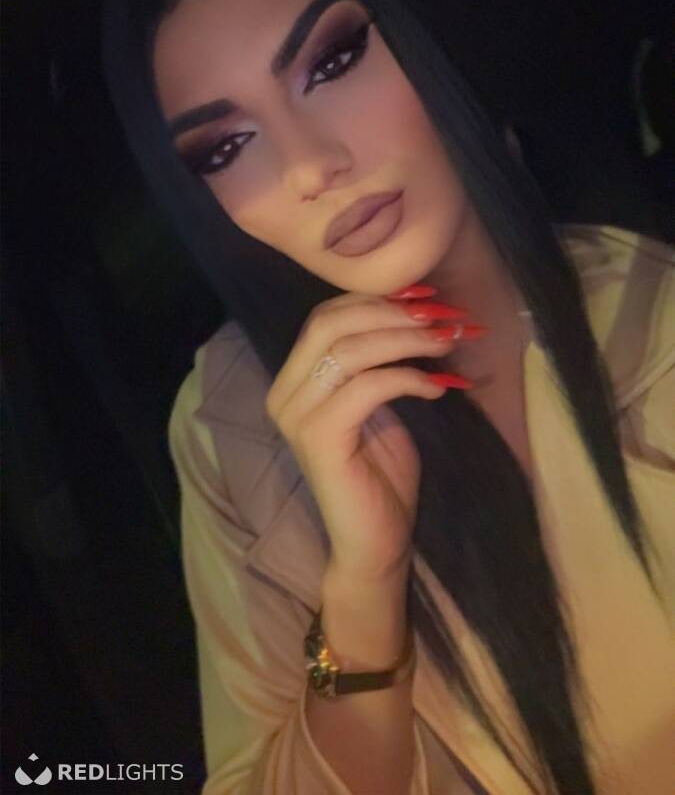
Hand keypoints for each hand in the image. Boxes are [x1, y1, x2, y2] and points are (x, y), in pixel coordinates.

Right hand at [265, 286, 476, 585]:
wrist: (373, 542)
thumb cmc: (381, 474)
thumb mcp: (380, 402)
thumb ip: (380, 360)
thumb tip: (418, 309)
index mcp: (294, 379)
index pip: (326, 316)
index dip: (376, 299)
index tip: (426, 296)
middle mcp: (285, 393)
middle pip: (332, 323)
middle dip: (393, 312)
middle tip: (443, 315)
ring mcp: (297, 415)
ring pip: (351, 349)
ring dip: (407, 339)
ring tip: (448, 341)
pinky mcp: (319, 438)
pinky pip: (368, 386)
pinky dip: (407, 377)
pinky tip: (437, 388)